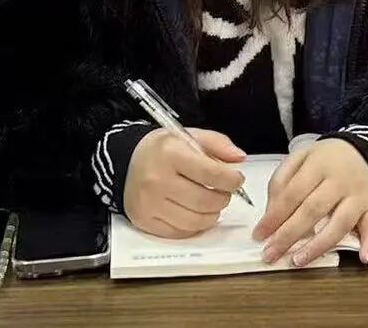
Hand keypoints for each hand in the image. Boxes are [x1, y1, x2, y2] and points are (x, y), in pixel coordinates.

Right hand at [123, 128, 245, 238]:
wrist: (127, 161)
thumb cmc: (163, 149)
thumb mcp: (189, 136)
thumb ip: (218, 144)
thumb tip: (240, 158)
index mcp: (170, 153)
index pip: (209, 173)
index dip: (230, 179)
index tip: (237, 179)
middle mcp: (157, 180)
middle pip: (204, 201)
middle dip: (223, 198)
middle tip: (224, 192)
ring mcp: (150, 204)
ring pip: (195, 221)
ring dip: (212, 214)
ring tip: (212, 202)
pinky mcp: (146, 221)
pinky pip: (180, 232)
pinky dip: (195, 226)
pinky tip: (196, 212)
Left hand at [253, 139, 367, 266]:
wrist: (365, 151)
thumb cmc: (327, 160)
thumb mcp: (302, 158)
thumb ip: (283, 180)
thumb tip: (270, 213)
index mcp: (318, 164)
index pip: (293, 192)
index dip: (275, 215)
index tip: (259, 234)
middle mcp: (339, 180)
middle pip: (312, 210)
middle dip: (289, 235)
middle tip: (270, 253)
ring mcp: (358, 195)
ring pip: (339, 223)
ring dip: (318, 245)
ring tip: (297, 261)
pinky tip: (363, 258)